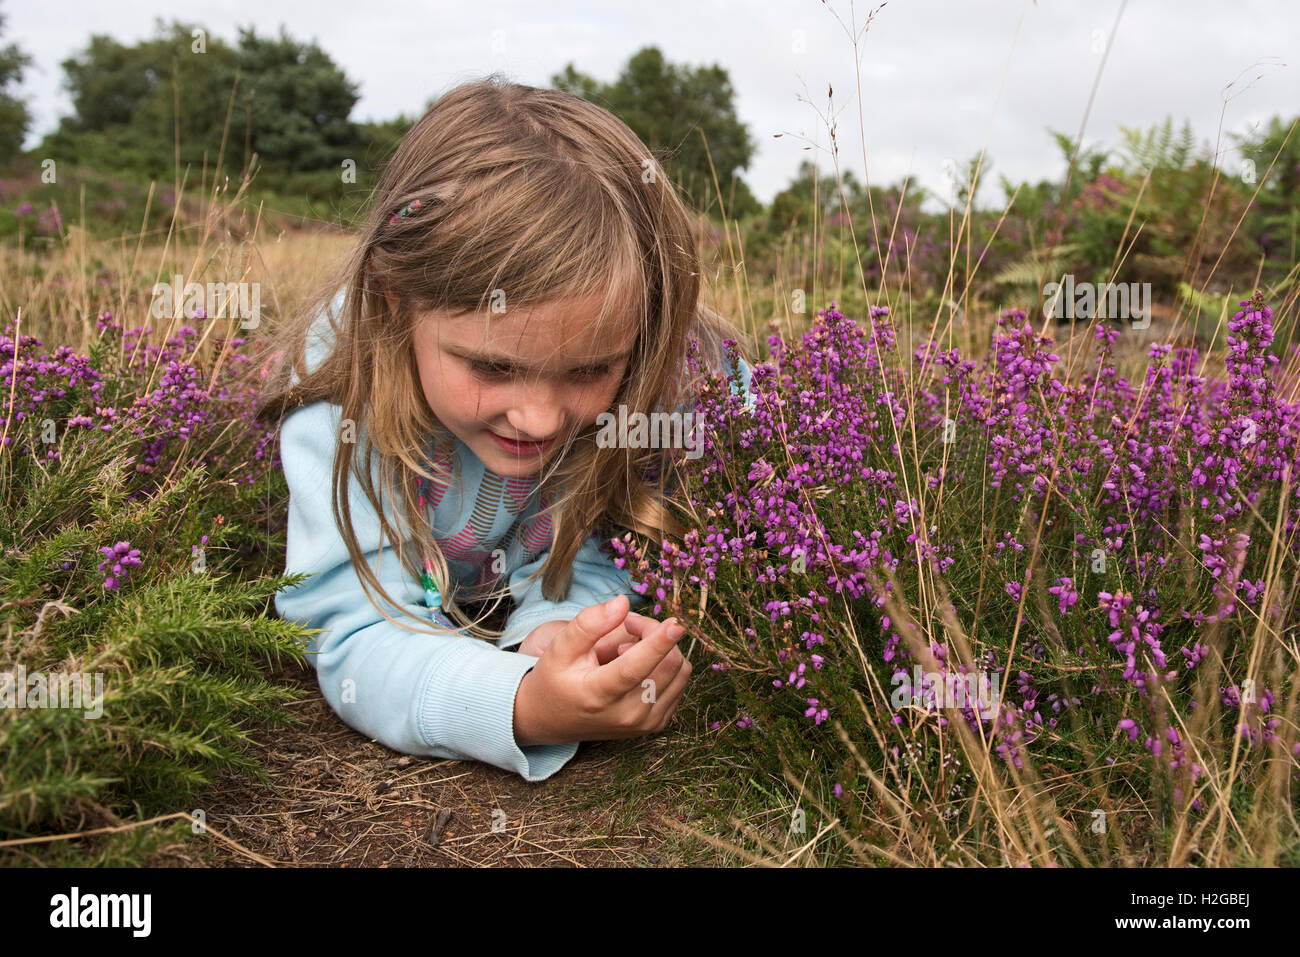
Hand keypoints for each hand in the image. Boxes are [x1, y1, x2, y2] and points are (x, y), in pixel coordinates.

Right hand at [512, 595, 691, 746]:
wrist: (553, 719)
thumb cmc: (555, 678)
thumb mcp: (560, 647)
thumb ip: (589, 624)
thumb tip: (623, 603)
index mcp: (599, 695)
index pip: (634, 669)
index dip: (658, 644)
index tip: (676, 624)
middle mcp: (627, 715)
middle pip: (666, 664)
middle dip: (654, 632)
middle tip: (629, 624)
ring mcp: (645, 723)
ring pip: (680, 672)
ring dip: (664, 648)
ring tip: (631, 646)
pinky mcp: (657, 723)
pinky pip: (679, 683)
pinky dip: (666, 664)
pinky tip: (641, 663)